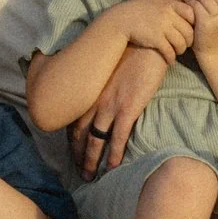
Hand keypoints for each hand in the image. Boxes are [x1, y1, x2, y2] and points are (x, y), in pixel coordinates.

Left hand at [73, 44, 169, 176]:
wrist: (146, 42)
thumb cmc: (131, 53)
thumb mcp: (111, 69)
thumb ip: (106, 85)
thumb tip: (105, 97)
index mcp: (90, 91)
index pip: (74, 120)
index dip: (71, 140)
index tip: (71, 153)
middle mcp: (95, 100)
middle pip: (80, 134)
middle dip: (77, 154)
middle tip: (78, 171)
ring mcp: (110, 105)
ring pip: (95, 140)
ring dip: (91, 161)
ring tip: (89, 176)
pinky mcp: (128, 108)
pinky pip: (118, 138)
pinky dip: (113, 155)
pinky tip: (112, 167)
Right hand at [106, 0, 194, 60]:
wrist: (119, 21)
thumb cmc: (136, 10)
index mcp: (169, 4)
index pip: (191, 14)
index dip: (193, 23)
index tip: (188, 29)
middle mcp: (168, 15)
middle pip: (188, 31)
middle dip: (188, 41)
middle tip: (185, 45)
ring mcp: (163, 28)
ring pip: (181, 43)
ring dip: (180, 50)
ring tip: (177, 52)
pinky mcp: (156, 40)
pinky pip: (170, 51)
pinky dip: (171, 58)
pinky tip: (169, 59)